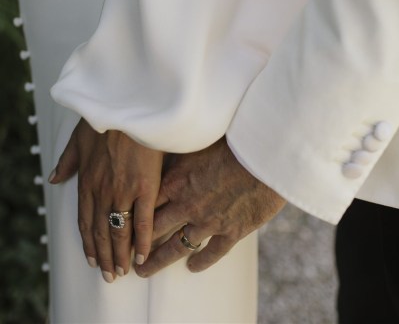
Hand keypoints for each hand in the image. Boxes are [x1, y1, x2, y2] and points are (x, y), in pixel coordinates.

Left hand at [49, 119, 162, 281]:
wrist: (127, 109)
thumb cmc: (105, 119)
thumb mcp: (77, 139)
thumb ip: (66, 161)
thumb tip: (54, 178)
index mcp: (87, 182)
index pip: (85, 221)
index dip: (88, 243)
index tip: (93, 257)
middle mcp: (102, 192)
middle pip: (101, 232)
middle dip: (105, 256)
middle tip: (110, 274)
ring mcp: (123, 192)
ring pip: (119, 231)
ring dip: (120, 254)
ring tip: (123, 271)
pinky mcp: (145, 187)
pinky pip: (143, 221)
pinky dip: (142, 241)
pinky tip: (143, 253)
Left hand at [136, 137, 285, 276]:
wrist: (266, 155)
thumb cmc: (234, 140)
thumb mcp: (198, 141)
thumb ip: (180, 150)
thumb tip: (164, 144)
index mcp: (177, 180)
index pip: (146, 203)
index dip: (132, 215)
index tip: (122, 223)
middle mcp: (187, 204)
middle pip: (154, 228)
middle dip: (138, 243)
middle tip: (126, 253)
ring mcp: (208, 221)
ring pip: (176, 247)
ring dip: (159, 260)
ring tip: (145, 270)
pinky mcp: (231, 231)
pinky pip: (211, 253)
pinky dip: (199, 262)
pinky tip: (192, 267)